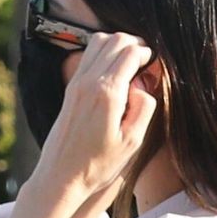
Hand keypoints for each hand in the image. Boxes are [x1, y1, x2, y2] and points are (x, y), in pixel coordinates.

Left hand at [31, 31, 158, 209]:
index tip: (155, 64)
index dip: (148, 53)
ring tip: (130, 63)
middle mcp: (89, 82)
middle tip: (146, 60)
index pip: (131, 52)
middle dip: (135, 44)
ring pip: (99, 41)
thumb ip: (145, 108)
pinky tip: (114, 72)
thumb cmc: (98, 165)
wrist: (61, 177)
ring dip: (118, 45)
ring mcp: (77, 83)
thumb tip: (142, 85)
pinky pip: (88, 56)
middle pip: (115, 40)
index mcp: (107, 93)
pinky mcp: (70, 89)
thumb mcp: (132, 142)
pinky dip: (104, 53)